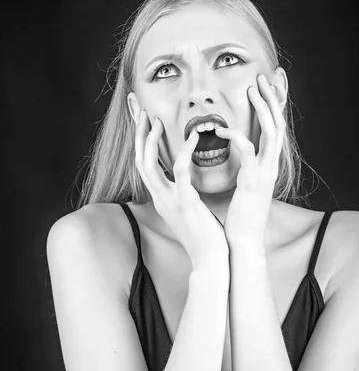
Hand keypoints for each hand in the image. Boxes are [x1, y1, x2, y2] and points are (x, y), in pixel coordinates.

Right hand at [134, 110, 228, 268]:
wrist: (210, 260)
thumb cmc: (205, 236)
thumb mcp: (189, 211)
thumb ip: (183, 194)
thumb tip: (186, 180)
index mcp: (161, 199)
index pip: (144, 165)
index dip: (141, 142)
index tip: (143, 121)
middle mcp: (159, 198)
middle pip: (138, 161)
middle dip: (137, 135)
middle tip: (140, 110)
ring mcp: (169, 201)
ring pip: (148, 165)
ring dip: (150, 140)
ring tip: (156, 120)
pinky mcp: (185, 203)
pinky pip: (180, 171)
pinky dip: (183, 152)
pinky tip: (193, 137)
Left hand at [215, 74, 284, 244]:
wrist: (244, 240)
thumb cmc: (241, 214)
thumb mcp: (246, 184)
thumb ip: (246, 165)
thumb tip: (240, 152)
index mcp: (267, 165)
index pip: (274, 129)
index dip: (274, 106)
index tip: (269, 85)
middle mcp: (271, 165)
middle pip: (278, 123)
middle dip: (272, 98)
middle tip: (264, 76)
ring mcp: (265, 172)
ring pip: (271, 132)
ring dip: (263, 108)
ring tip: (252, 89)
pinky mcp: (253, 181)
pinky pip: (248, 151)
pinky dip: (236, 137)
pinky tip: (221, 130)